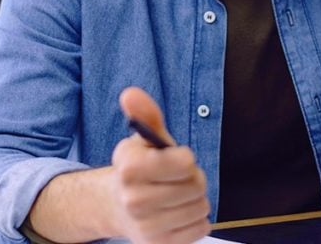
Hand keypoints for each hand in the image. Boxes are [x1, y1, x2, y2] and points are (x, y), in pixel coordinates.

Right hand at [107, 87, 210, 243]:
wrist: (119, 206)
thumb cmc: (140, 169)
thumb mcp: (143, 140)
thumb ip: (145, 115)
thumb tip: (131, 93)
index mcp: (129, 167)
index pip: (184, 162)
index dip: (185, 159)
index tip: (176, 159)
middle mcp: (133, 198)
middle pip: (196, 185)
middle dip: (193, 178)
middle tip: (177, 179)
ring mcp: (146, 225)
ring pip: (201, 207)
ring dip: (195, 199)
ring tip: (176, 196)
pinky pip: (201, 228)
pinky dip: (196, 219)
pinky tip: (178, 213)